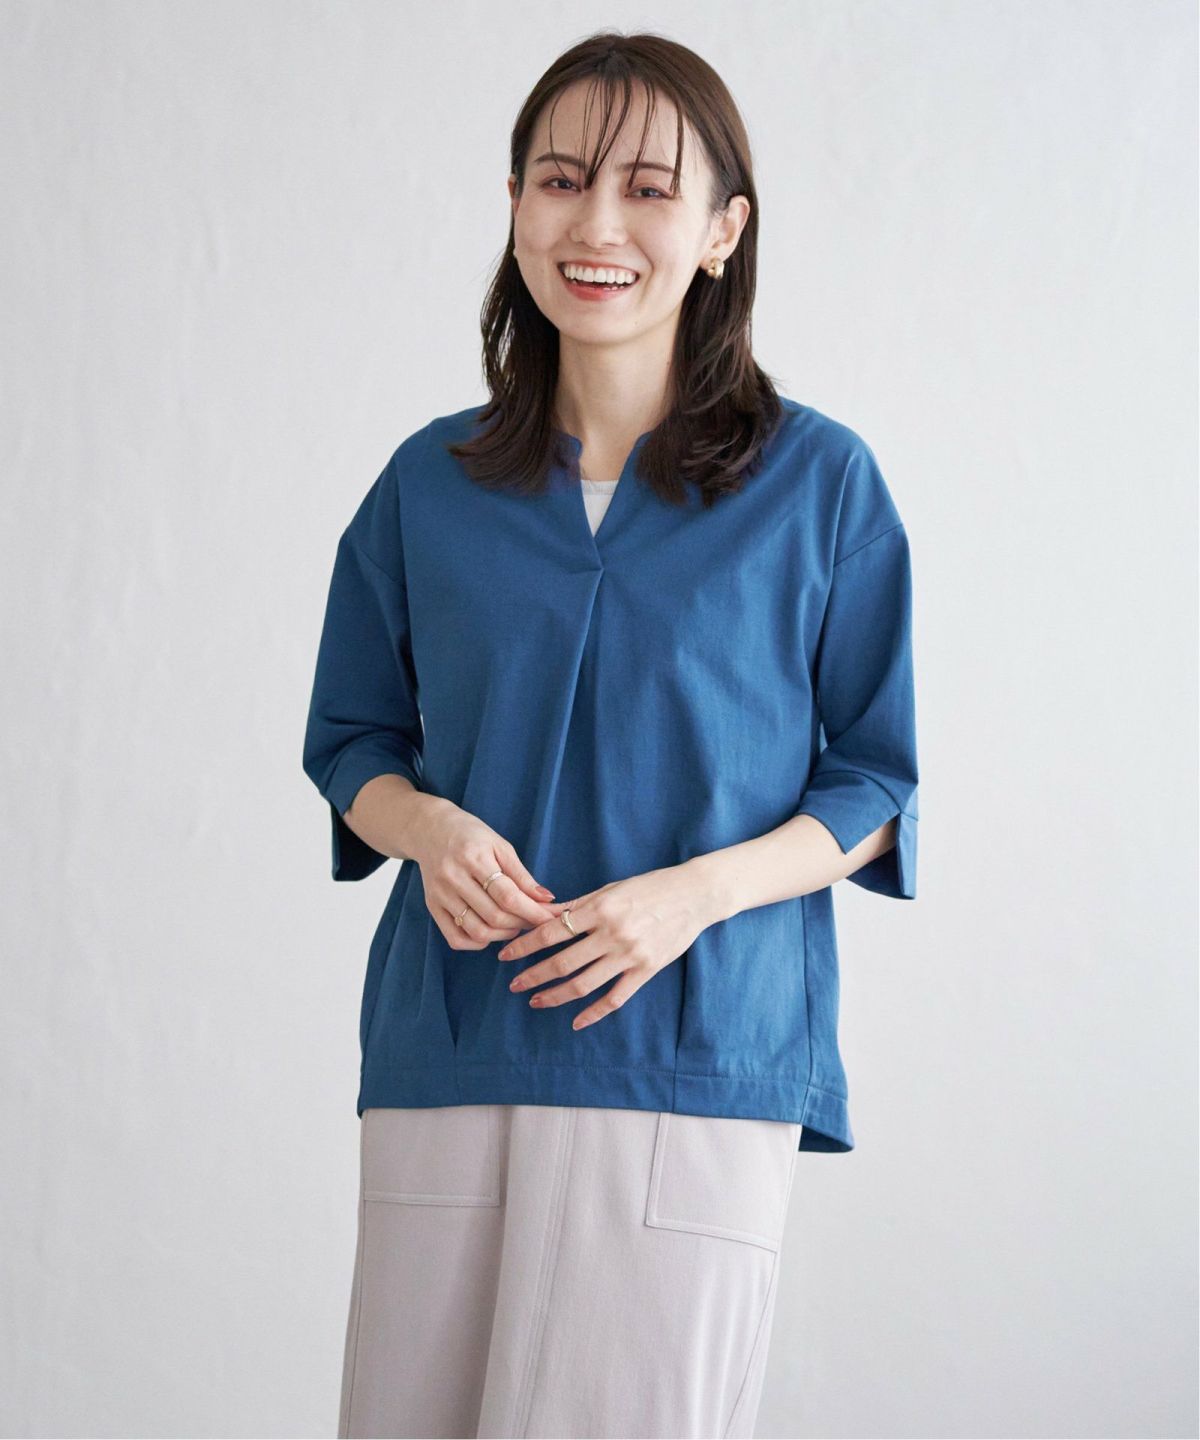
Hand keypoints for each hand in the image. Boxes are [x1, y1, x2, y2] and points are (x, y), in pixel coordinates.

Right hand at [409, 798, 562, 949]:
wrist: (430, 830)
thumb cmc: (471, 835)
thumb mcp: (500, 845)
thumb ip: (522, 875)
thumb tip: (547, 899)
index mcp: (473, 857)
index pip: (507, 895)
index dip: (532, 911)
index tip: (550, 918)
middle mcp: (453, 877)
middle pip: (494, 916)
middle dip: (521, 924)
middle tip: (534, 920)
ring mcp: (440, 895)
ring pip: (477, 931)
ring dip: (503, 936)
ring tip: (515, 926)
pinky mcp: (432, 907)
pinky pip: (455, 938)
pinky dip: (477, 943)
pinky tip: (490, 932)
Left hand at [497, 865, 714, 1029]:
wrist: (694, 895)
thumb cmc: (649, 887)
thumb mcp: (609, 889)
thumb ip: (575, 906)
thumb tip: (539, 913)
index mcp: (600, 908)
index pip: (551, 931)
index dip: (524, 945)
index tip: (505, 955)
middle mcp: (612, 933)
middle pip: (562, 962)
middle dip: (533, 975)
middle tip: (514, 985)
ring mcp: (630, 955)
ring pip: (583, 984)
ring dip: (554, 995)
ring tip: (536, 1001)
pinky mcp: (646, 970)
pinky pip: (614, 998)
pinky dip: (593, 1013)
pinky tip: (575, 1021)